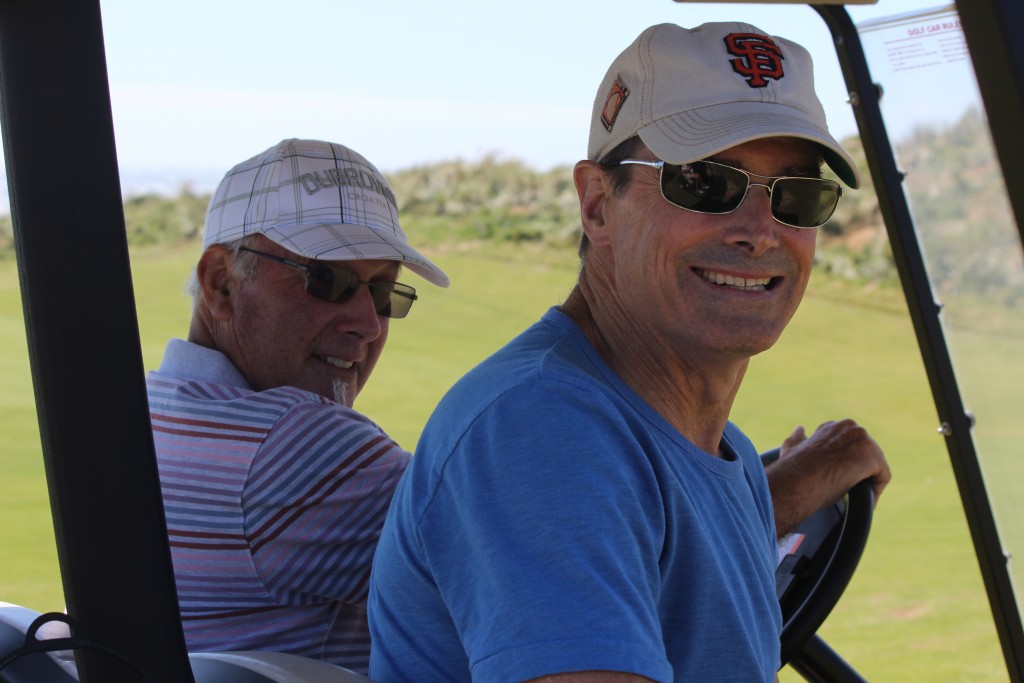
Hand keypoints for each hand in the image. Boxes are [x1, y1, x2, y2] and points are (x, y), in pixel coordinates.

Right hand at [767, 419, 890, 537]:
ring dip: (868, 483)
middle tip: (850, 492)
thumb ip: (796, 439)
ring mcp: (862, 439)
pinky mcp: (872, 456)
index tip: (839, 478)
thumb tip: (800, 430)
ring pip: (875, 465)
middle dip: (861, 473)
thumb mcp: (791, 449)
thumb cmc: (793, 470)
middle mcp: (849, 427)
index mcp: (832, 426)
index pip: (849, 443)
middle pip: (866, 454)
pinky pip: (883, 477)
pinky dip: (876, 492)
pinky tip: (865, 502)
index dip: (845, 463)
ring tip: (857, 500)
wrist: (797, 481)